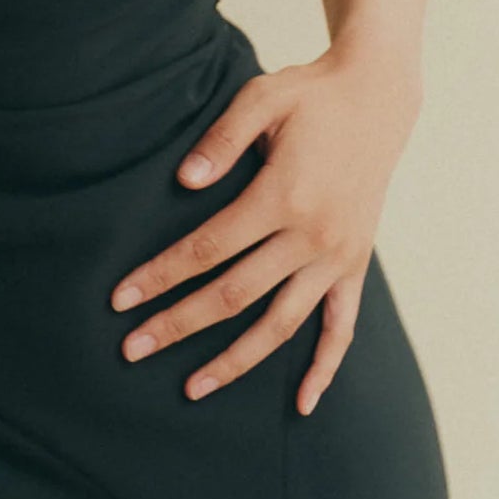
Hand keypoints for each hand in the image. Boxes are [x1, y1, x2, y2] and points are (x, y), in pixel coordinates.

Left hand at [109, 46, 420, 414]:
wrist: (377, 96)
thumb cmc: (309, 94)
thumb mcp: (261, 98)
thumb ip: (220, 141)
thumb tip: (183, 181)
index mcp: (284, 196)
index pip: (208, 249)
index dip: (161, 276)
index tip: (120, 299)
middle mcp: (313, 235)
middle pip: (234, 295)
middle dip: (178, 325)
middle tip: (131, 349)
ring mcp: (338, 255)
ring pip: (281, 324)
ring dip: (235, 361)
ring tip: (192, 388)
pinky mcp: (356, 263)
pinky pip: (342, 327)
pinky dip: (324, 367)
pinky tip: (302, 404)